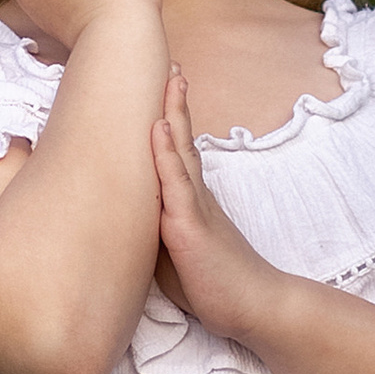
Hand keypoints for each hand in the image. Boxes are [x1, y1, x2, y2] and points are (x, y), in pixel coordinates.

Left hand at [151, 66, 279, 339]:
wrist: (253, 308)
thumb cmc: (213, 284)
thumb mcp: (173, 253)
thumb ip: (153, 230)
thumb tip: (122, 221)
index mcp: (191, 202)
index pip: (177, 154)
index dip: (169, 122)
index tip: (164, 88)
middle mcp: (194, 197)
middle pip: (181, 141)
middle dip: (174, 103)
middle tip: (170, 65)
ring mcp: (195, 209)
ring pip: (180, 152)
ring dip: (172, 113)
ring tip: (170, 78)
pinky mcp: (192, 228)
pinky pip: (177, 187)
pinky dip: (165, 155)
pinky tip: (158, 129)